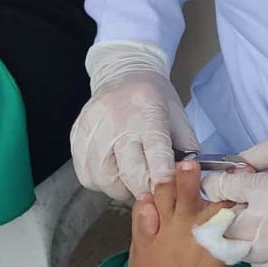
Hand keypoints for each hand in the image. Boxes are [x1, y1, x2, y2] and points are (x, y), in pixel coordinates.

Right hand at [71, 41, 199, 200]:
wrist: (123, 73)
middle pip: (129, 173)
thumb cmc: (155, 98)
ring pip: (105, 179)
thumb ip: (187, 148)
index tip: (169, 192)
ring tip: (132, 182)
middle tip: (153, 192)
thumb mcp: (179, 117)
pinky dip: (101, 183)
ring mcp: (93, 129)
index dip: (163, 179)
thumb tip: (190, 180)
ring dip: (122, 190)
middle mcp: (117, 122)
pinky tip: (114, 173)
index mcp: (148, 115)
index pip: (156, 153)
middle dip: (145, 190)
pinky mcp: (77, 136)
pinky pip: (87, 175)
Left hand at [202, 140, 267, 266]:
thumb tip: (237, 163)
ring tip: (251, 222)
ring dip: (237, 235)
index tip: (217, 183)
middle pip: (225, 223)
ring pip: (237, 249)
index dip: (216, 183)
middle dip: (223, 212)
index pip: (228, 188)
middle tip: (231, 204)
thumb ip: (266, 153)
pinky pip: (258, 265)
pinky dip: (256, 252)